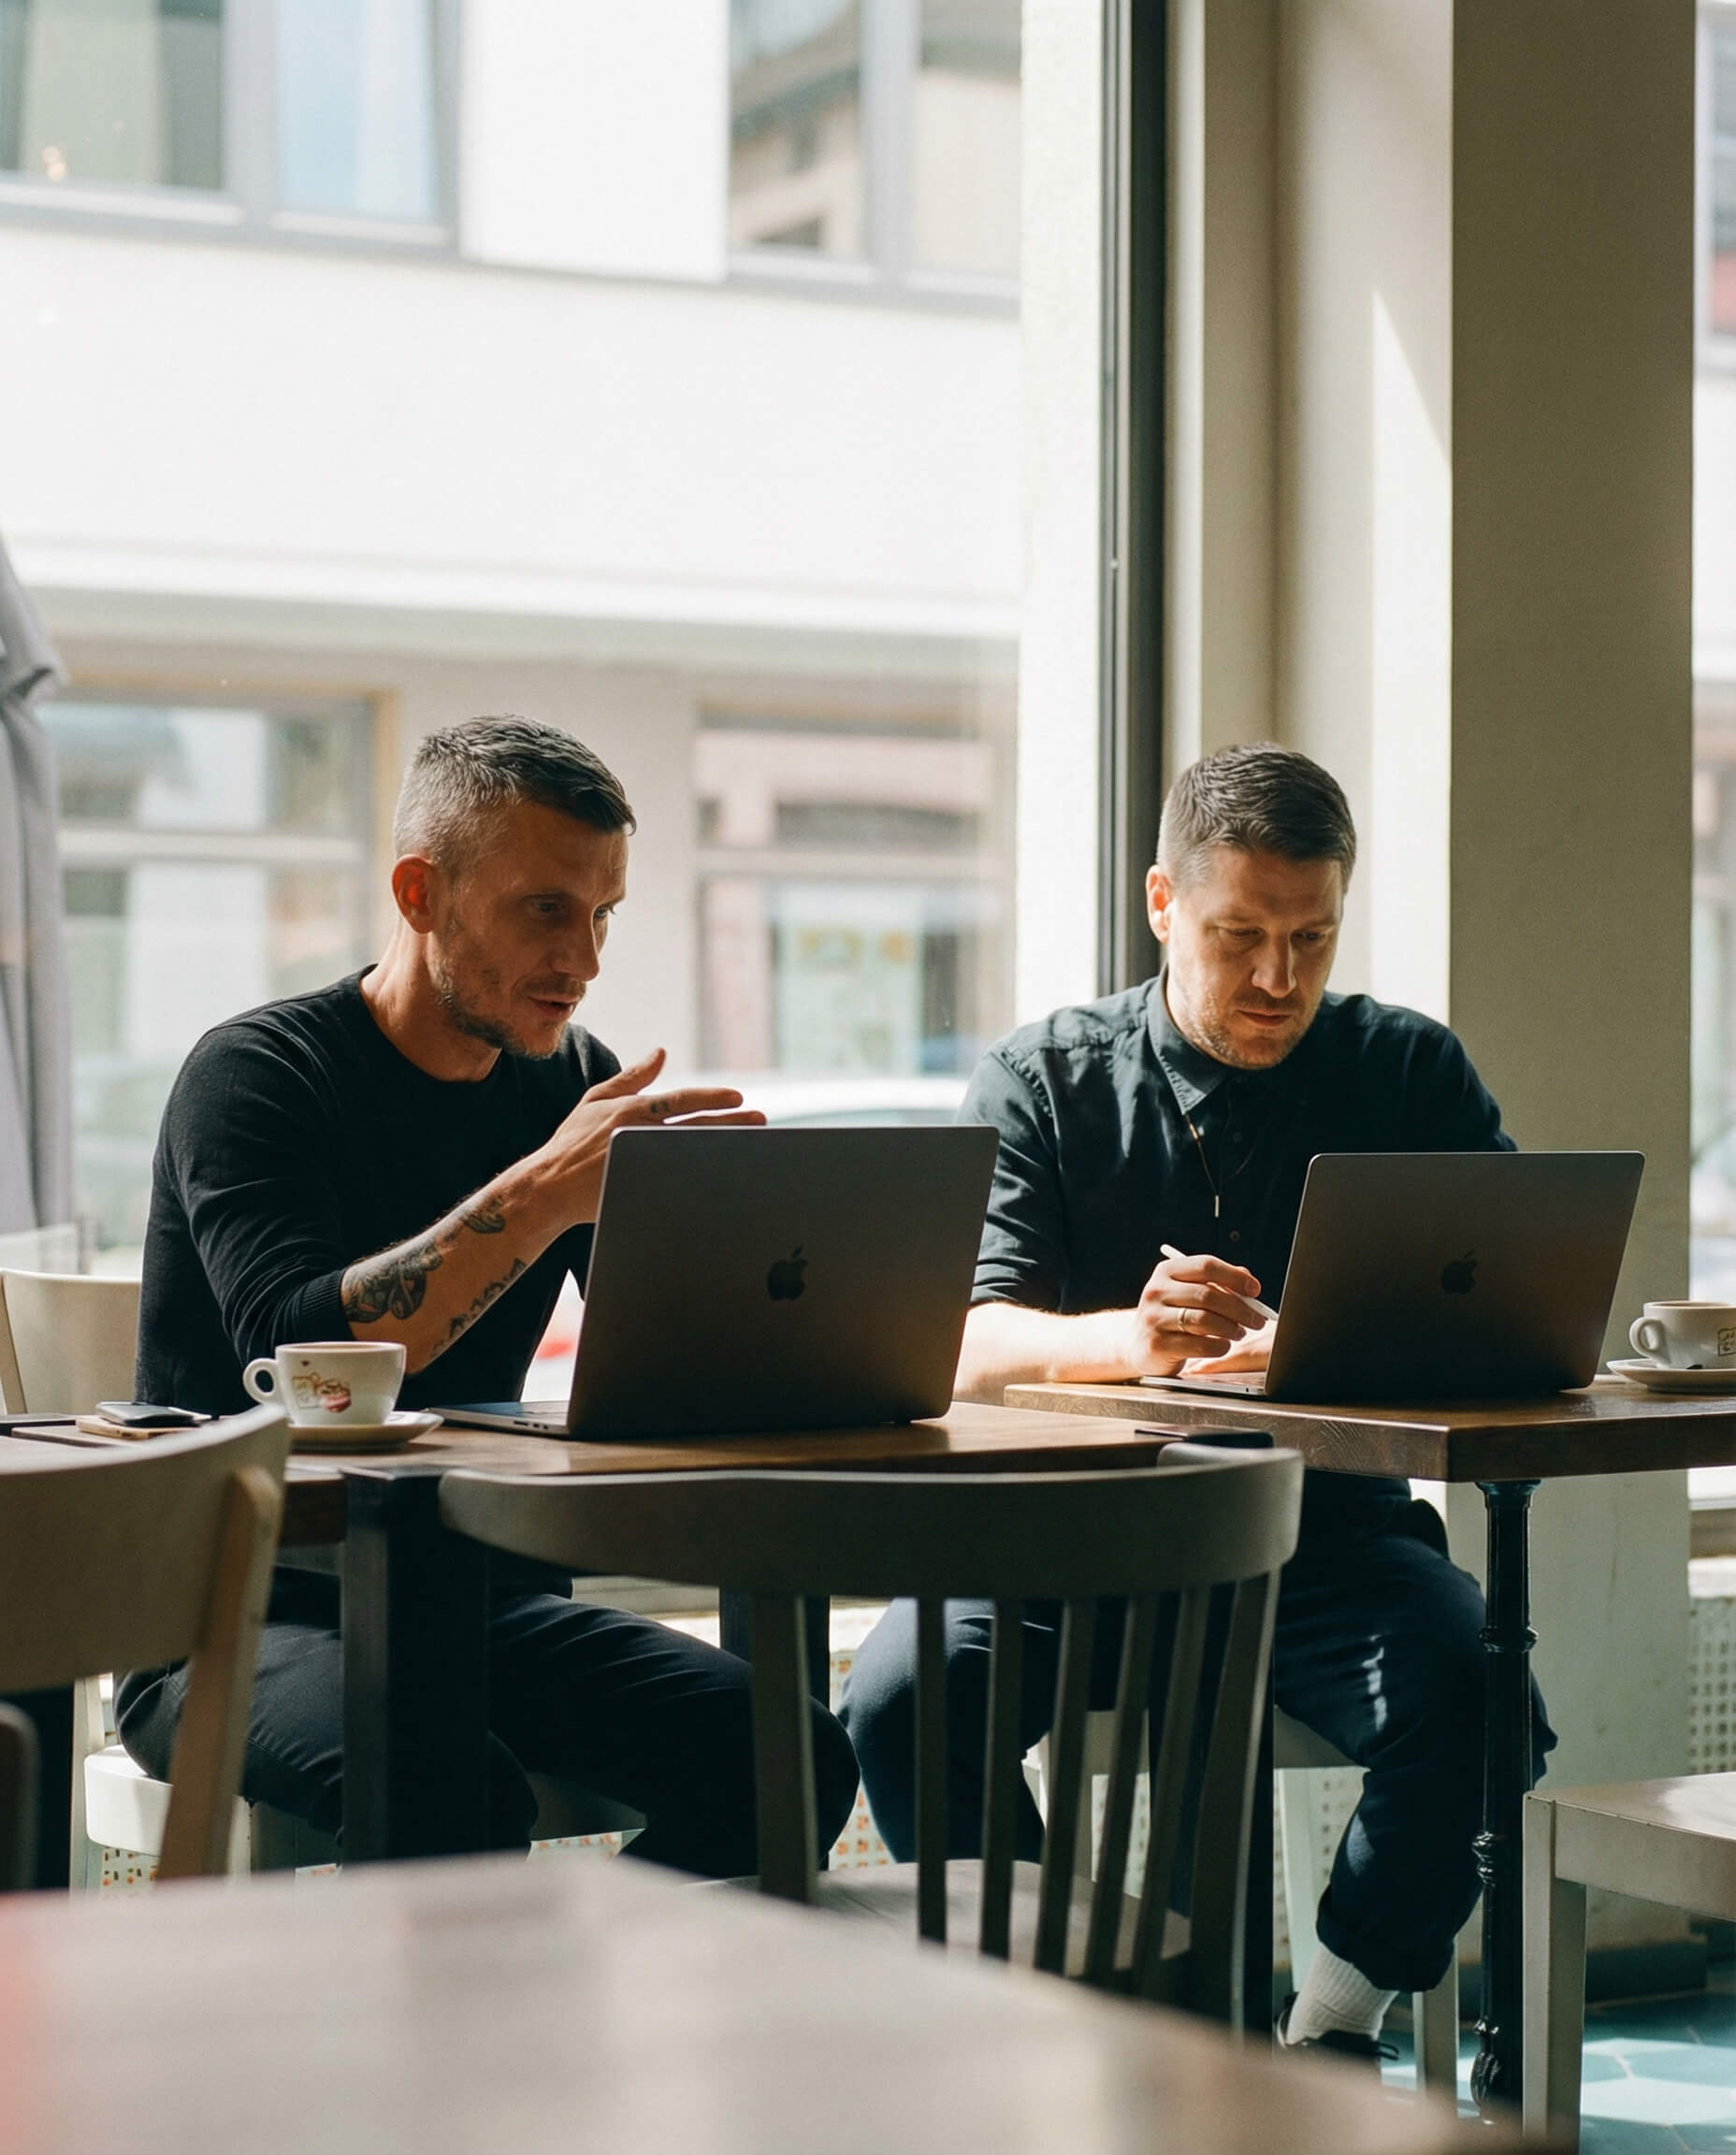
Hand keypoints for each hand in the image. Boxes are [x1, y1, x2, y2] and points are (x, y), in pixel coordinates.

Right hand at [536, 1049, 765, 1222]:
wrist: (549, 1187)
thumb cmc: (571, 1142)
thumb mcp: (597, 1099)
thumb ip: (632, 1077)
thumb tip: (660, 1053)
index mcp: (632, 1111)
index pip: (682, 1101)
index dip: (713, 1099)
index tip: (738, 1097)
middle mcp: (640, 1135)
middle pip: (697, 1127)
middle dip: (732, 1123)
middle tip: (760, 1119)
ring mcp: (643, 1165)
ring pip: (694, 1154)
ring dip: (726, 1149)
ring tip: (753, 1147)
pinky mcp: (642, 1191)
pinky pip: (681, 1184)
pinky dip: (705, 1179)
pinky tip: (725, 1178)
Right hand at [1129, 1249, 1267, 1373]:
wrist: (1140, 1345)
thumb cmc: (1173, 1316)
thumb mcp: (1188, 1293)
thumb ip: (1217, 1283)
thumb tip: (1247, 1279)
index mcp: (1166, 1271)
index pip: (1206, 1266)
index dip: (1234, 1277)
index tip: (1255, 1290)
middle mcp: (1156, 1291)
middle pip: (1208, 1294)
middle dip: (1240, 1308)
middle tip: (1257, 1319)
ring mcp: (1154, 1318)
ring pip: (1205, 1320)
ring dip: (1231, 1328)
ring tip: (1240, 1333)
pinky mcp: (1157, 1344)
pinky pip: (1199, 1344)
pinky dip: (1219, 1346)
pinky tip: (1223, 1345)